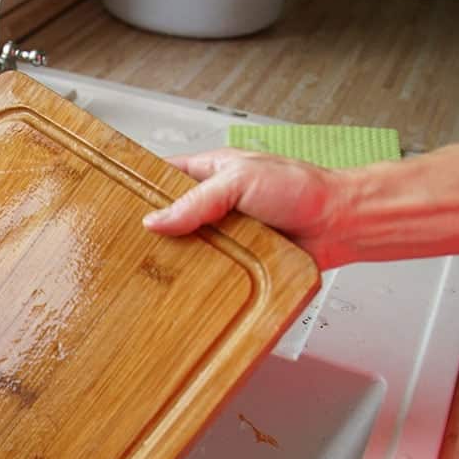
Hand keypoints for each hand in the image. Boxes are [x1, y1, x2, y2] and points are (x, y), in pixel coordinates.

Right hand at [143, 149, 354, 269]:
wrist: (340, 224)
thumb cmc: (303, 189)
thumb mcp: (241, 181)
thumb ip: (197, 201)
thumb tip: (157, 220)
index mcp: (210, 172)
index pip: (163, 177)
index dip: (141, 189)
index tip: (117, 203)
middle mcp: (215, 204)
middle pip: (171, 218)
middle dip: (156, 232)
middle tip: (133, 246)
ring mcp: (225, 233)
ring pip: (189, 248)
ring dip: (180, 259)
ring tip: (155, 270)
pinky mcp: (238, 260)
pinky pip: (212, 271)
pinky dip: (203, 278)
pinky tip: (189, 285)